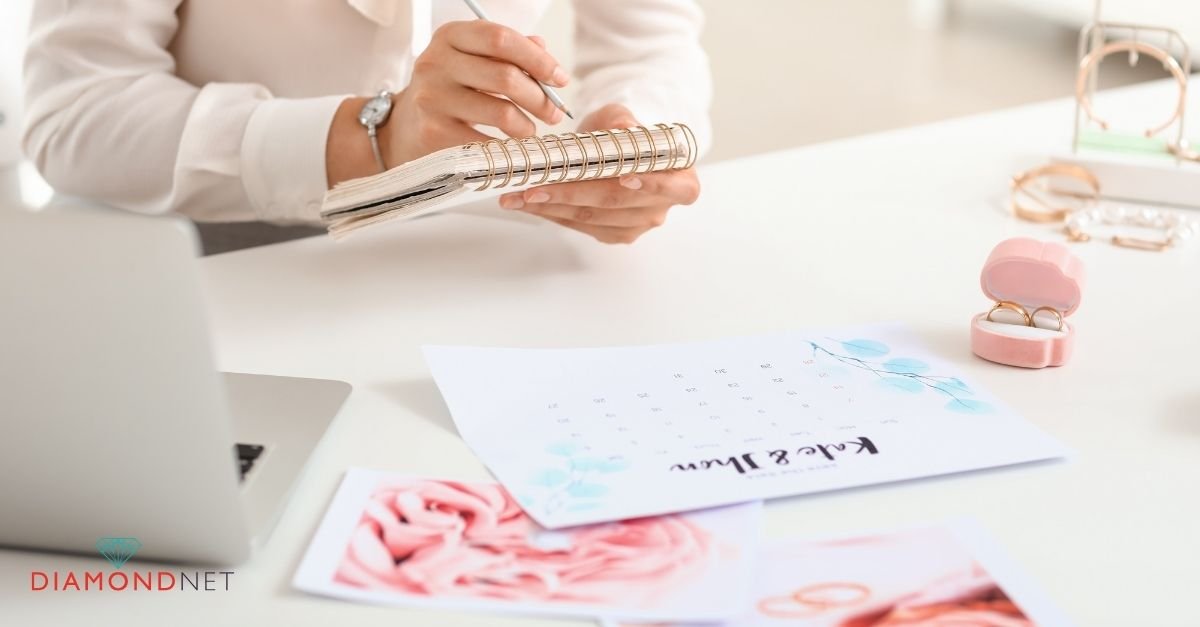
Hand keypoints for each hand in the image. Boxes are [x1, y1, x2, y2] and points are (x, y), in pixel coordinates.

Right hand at [327, 22, 565, 185]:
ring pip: (501, 113)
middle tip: (554, 112)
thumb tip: (544, 52)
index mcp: (450, 37)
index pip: (501, 39)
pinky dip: (507, 149)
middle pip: (505, 77)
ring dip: (527, 126)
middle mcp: (436, 63)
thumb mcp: (472, 61)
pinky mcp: (434, 133)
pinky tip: (509, 148)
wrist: (404, 128)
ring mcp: (432, 99)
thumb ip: (508, 52)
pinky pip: (487, 144)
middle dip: (540, 98)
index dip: (537, 60)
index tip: (560, 79)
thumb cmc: (450, 91)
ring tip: (529, 131)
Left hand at [498, 104, 699, 243]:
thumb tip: (622, 129)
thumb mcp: (621, 117)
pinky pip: (581, 226)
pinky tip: (529, 204)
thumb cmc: (622, 134)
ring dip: (553, 207)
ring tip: (520, 195)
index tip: (626, 177)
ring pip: (593, 217)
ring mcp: (636, 225)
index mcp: (681, 178)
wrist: (615, 152)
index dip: (652, 184)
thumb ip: (621, 122)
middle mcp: (661, 207)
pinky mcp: (612, 234)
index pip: (676, 188)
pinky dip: (553, 214)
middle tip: (535, 187)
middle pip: (618, 202)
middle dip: (572, 194)